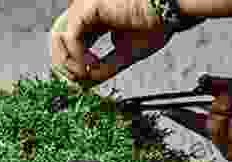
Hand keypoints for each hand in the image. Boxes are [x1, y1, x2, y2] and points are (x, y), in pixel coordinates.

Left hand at [50, 0, 169, 83]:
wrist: (172, 13)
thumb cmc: (156, 26)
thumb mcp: (124, 54)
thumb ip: (104, 67)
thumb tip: (86, 82)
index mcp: (95, 18)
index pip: (71, 42)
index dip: (70, 64)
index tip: (77, 83)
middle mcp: (87, 10)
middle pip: (59, 39)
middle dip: (63, 64)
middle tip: (74, 84)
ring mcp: (86, 6)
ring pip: (60, 37)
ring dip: (69, 62)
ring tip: (84, 76)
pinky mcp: (90, 6)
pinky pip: (71, 36)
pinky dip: (76, 56)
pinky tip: (88, 67)